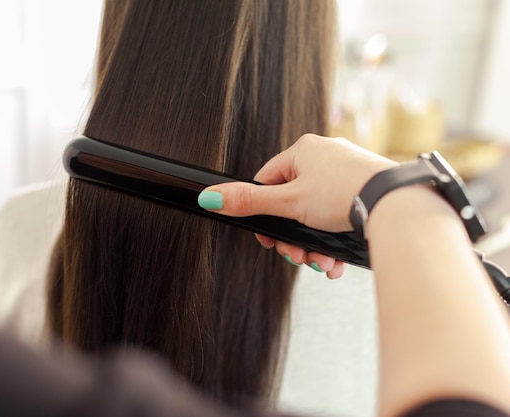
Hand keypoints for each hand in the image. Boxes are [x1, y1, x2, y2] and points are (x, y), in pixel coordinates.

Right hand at [198, 134, 395, 277]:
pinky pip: (339, 217)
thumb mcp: (288, 202)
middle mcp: (326, 157)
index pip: (268, 181)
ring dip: (313, 244)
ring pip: (317, 215)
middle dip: (293, 236)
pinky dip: (333, 240)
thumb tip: (209, 197)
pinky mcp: (365, 190)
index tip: (268, 237)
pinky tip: (334, 260)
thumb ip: (248, 202)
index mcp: (304, 151)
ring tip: (319, 262)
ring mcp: (348, 172)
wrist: (396, 205)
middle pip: (293, 203)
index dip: (264, 213)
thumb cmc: (345, 194)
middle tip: (296, 254)